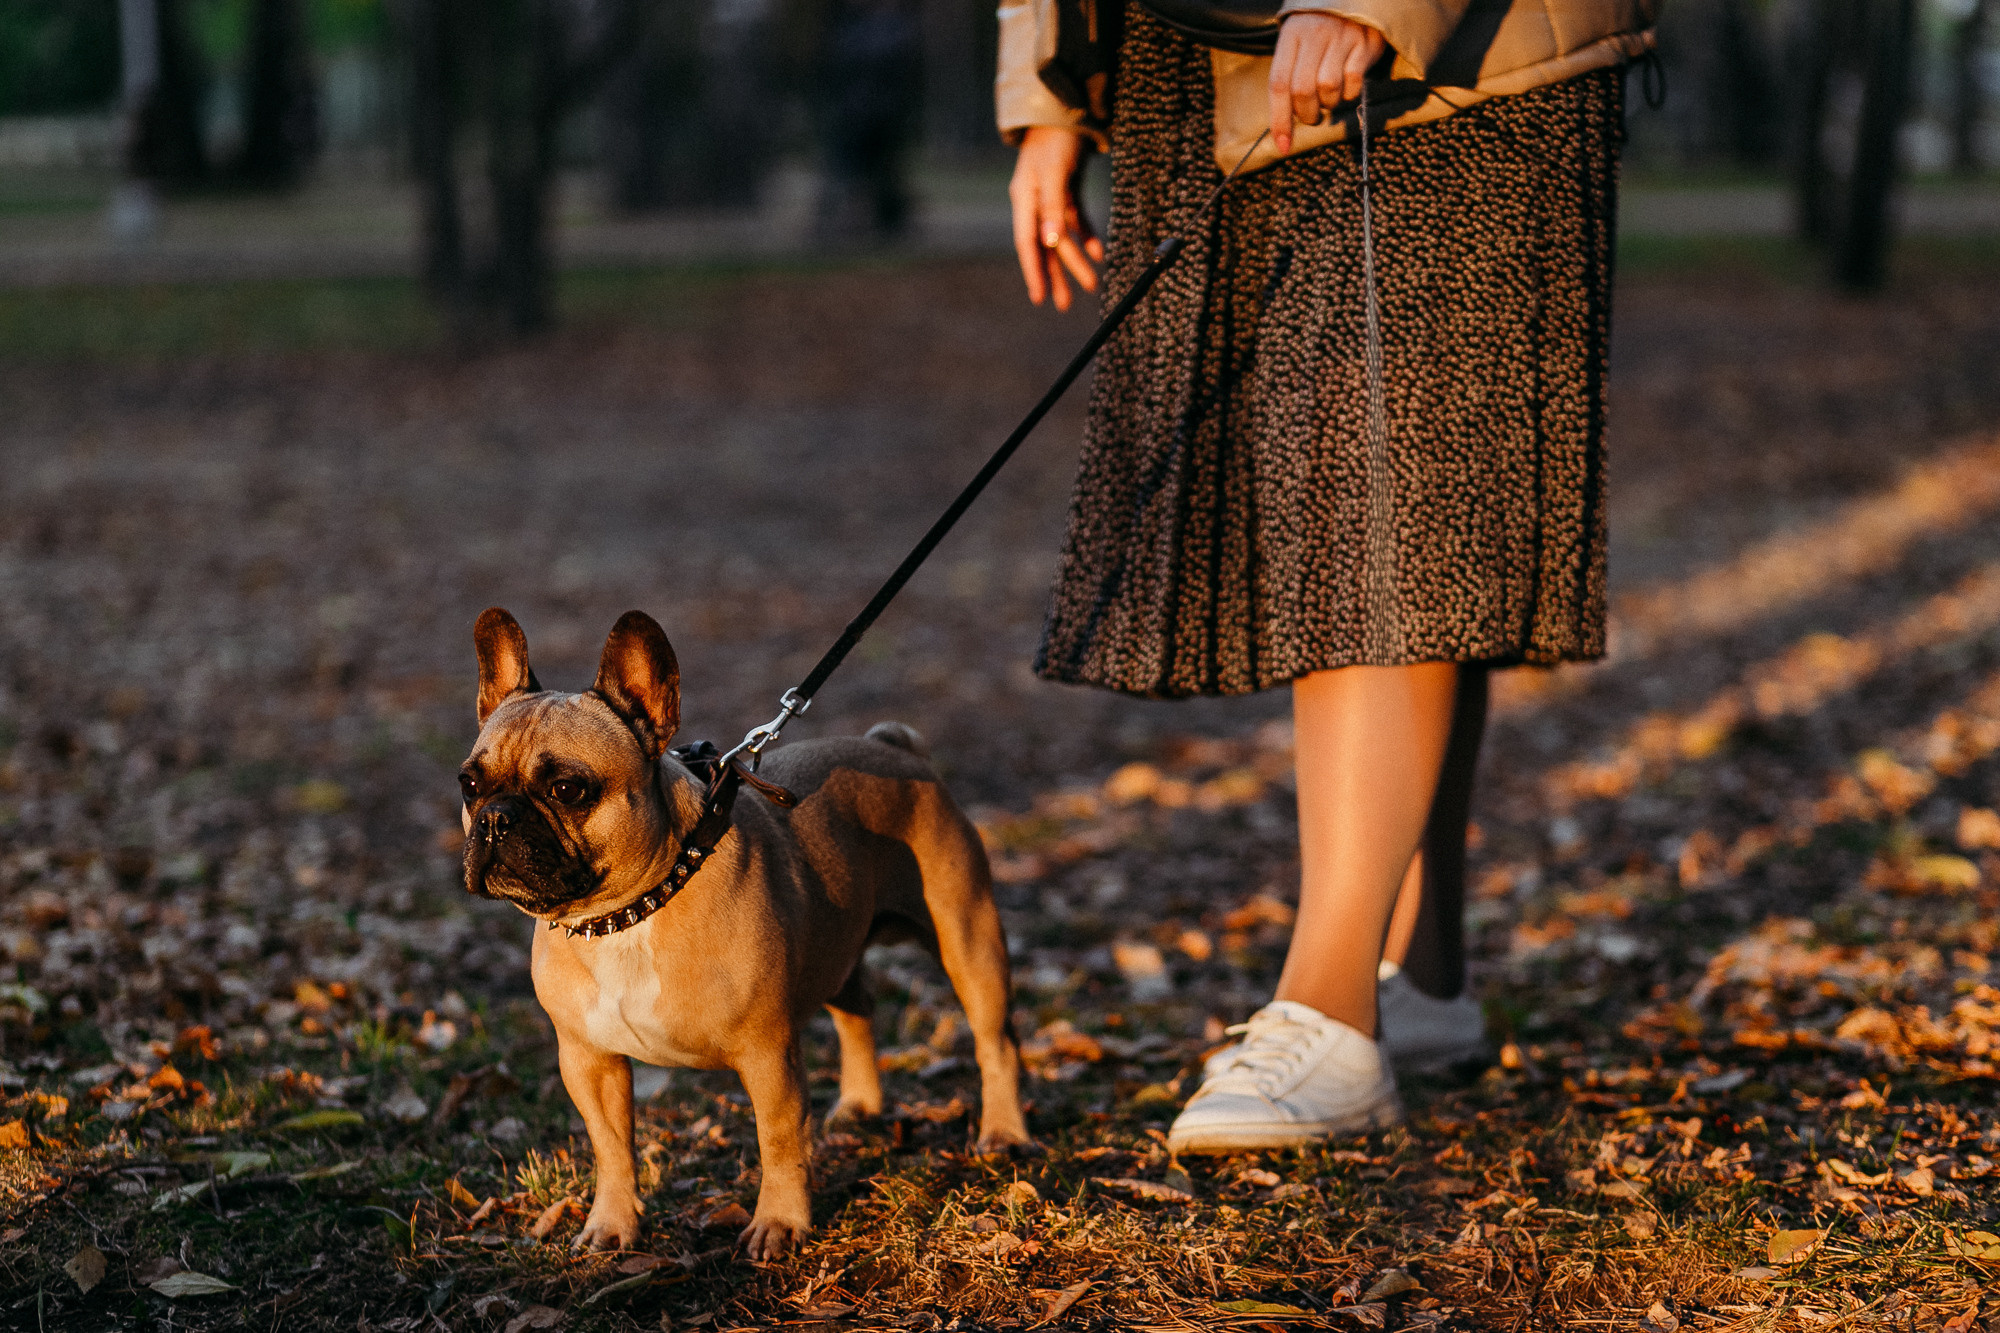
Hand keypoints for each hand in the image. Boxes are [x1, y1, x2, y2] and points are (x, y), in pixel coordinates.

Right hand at [1009, 127, 1104, 310]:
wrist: (1066, 106)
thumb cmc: (1056, 138)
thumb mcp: (1054, 173)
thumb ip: (1051, 207)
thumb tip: (1051, 242)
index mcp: (1024, 199)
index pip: (1027, 243)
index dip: (1033, 271)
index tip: (1039, 298)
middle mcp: (1034, 202)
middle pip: (1045, 246)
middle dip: (1056, 275)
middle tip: (1065, 305)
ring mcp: (1050, 197)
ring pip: (1062, 237)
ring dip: (1075, 261)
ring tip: (1091, 284)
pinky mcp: (1066, 190)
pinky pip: (1075, 219)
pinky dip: (1086, 235)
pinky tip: (1098, 253)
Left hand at [1268, 13, 1386, 154]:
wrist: (1354, 1)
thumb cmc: (1319, 32)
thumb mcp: (1297, 45)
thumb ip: (1289, 77)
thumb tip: (1281, 127)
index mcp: (1291, 36)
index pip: (1278, 84)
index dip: (1279, 119)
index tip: (1283, 145)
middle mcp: (1315, 34)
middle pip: (1302, 90)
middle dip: (1307, 114)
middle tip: (1312, 116)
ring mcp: (1341, 36)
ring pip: (1328, 87)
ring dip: (1329, 103)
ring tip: (1330, 97)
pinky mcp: (1365, 41)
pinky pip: (1353, 81)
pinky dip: (1350, 93)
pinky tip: (1348, 87)